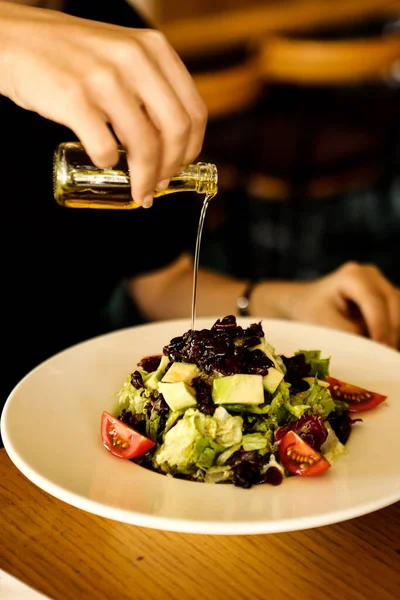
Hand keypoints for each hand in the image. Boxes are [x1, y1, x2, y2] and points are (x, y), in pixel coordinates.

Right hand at [0, 2, 206, 205]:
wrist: (15, 40)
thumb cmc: (70, 54)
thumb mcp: (122, 55)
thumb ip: (149, 88)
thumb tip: (170, 143)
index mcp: (154, 49)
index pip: (194, 111)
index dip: (191, 148)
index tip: (179, 166)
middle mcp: (134, 59)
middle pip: (176, 131)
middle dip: (171, 168)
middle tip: (159, 184)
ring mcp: (104, 79)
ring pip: (144, 146)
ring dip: (145, 178)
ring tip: (138, 189)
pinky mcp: (74, 99)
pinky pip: (104, 149)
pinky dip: (108, 164)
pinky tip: (104, 163)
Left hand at [278, 262, 399, 347]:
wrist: (306, 302)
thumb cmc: (311, 311)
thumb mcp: (325, 324)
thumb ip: (349, 334)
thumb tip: (373, 347)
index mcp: (352, 276)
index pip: (374, 301)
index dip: (380, 326)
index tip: (379, 348)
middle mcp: (370, 274)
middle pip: (393, 302)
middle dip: (391, 331)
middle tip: (385, 356)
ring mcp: (380, 283)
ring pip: (399, 308)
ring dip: (395, 331)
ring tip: (385, 352)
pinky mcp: (386, 295)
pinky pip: (398, 312)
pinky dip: (394, 329)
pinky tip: (386, 345)